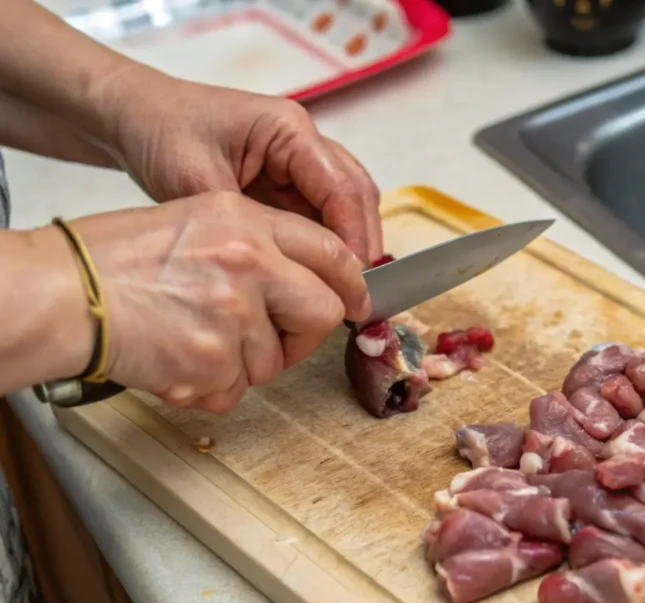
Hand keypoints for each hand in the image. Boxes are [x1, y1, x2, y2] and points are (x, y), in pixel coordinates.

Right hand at [47, 191, 370, 412]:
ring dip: (242, 362)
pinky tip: (178, 359)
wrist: (63, 294)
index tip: (357, 301)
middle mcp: (248, 263)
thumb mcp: (196, 221)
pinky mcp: (211, 362)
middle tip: (273, 336)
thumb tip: (309, 279)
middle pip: (323, 311)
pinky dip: (211, 387)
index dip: (350, 283)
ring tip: (193, 338)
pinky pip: (236, 390)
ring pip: (275, 360)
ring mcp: (232, 314)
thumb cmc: (115, 260)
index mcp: (244, 221)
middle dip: (304, 333)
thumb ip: (259, 244)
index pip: (329, 251)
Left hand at [106, 71, 382, 264]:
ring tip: (344, 291)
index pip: (343, 188)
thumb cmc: (160, 134)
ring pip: (344, 206)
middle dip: (362, 244)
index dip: (353, 238)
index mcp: (289, 130)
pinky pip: (319, 213)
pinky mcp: (287, 179)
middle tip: (358, 294)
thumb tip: (284, 268)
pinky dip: (324, 244)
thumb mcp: (197, 182)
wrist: (132, 115)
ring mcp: (298, 159)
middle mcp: (304, 141)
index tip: (354, 282)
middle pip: (357, 195)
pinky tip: (318, 276)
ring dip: (347, 246)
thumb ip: (246, 222)